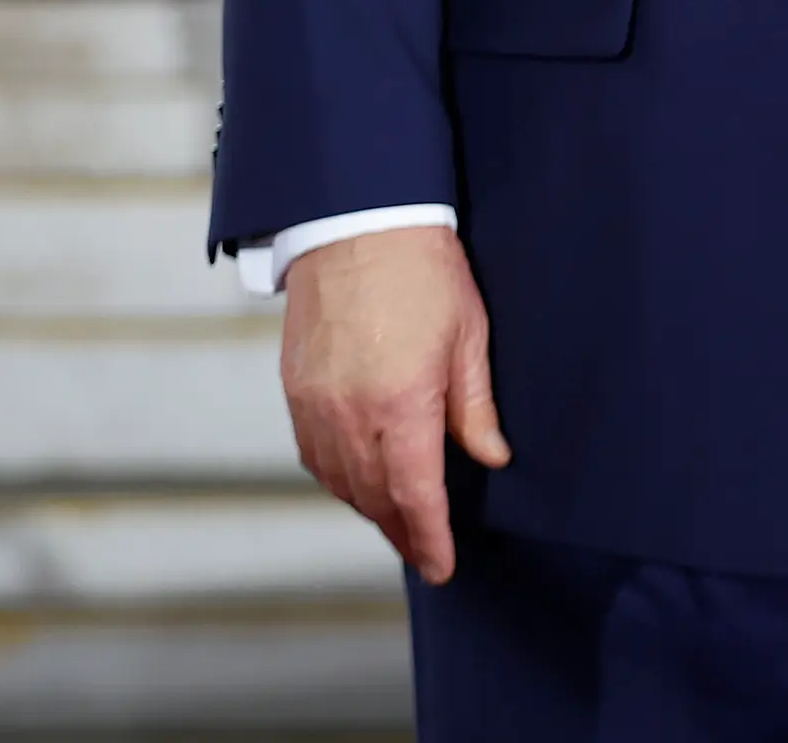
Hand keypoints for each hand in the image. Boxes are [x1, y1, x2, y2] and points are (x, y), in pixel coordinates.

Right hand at [279, 226, 508, 582]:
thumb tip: (491, 455)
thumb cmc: (421, 270)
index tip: (442, 566)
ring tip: (396, 521)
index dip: (430, 538)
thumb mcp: (468, 336)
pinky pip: (314, 454)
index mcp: (402, 404)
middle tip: (424, 552)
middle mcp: (352, 413)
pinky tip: (357, 479)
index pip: (416, 496)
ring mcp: (317, 403)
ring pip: (341, 481)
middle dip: (403, 532)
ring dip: (369, 507)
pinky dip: (338, 476)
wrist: (355, 221)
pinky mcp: (295, 388)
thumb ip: (475, 406)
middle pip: (376, 497)